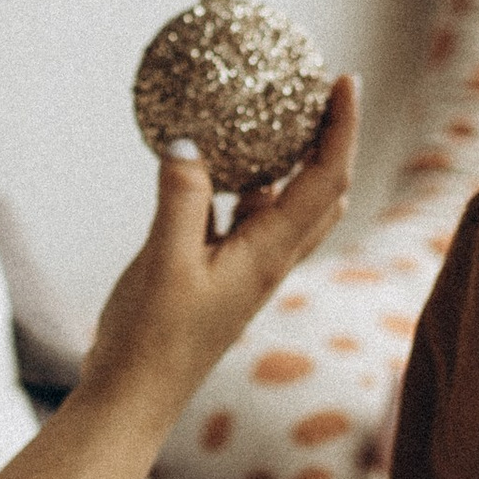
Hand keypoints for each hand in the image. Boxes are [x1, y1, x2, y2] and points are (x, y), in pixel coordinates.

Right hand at [78, 76, 359, 431]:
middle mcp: (268, 260)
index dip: (341, 127)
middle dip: (328, 138)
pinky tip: (209, 163)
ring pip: (282, 203)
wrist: (133, 398)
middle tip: (318, 92)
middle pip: (322, 190)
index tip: (345, 80)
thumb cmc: (152, 340)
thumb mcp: (165, 260)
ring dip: (286, 160)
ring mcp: (244, 268)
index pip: (326, 179)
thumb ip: (182, 198)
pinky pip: (241, 216)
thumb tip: (190, 142)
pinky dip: (239, 183)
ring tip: (269, 115)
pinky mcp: (216, 273)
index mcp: (270, 255)